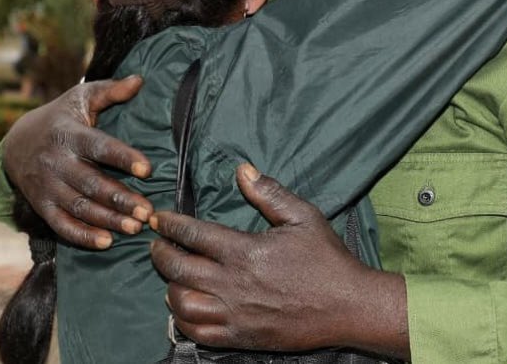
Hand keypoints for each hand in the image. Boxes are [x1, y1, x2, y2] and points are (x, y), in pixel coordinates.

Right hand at [2, 76, 152, 248]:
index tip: (148, 169)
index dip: (124, 158)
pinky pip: (61, 225)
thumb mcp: (80, 98)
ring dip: (108, 220)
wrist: (16, 142)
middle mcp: (56, 161)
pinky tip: (107, 241)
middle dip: (121, 199)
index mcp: (69, 134)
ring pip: (80, 206)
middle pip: (92, 183)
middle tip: (148, 212)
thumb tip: (139, 79)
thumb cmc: (60, 117)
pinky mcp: (41, 204)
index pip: (100, 147)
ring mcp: (47, 185)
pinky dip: (82, 236)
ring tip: (135, 228)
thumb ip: (109, 90)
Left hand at [149, 165, 408, 356]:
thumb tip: (242, 169)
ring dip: (169, 286)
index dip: (170, 225)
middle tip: (157, 243)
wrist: (349, 307)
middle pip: (178, 269)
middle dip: (160, 253)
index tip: (159, 218)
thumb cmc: (327, 259)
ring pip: (181, 304)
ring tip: (172, 275)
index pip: (193, 235)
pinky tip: (185, 307)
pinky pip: (198, 333)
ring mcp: (235, 315)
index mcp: (245, 252)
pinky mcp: (240, 337)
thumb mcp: (303, 216)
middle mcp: (233, 285)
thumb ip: (269, 193)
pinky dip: (183, 319)